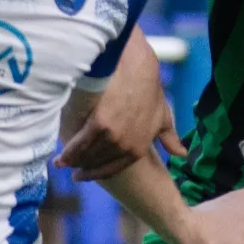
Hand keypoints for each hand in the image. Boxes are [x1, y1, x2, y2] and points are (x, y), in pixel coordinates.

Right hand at [59, 85, 186, 181]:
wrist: (137, 68)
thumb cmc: (149, 90)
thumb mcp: (163, 117)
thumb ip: (170, 138)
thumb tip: (182, 154)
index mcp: (139, 149)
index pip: (113, 168)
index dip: (96, 173)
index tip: (83, 175)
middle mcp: (126, 146)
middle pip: (97, 162)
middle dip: (81, 168)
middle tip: (69, 169)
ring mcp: (113, 136)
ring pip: (87, 154)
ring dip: (72, 161)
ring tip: (60, 162)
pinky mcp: (99, 124)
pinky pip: (80, 142)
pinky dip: (70, 150)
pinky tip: (60, 154)